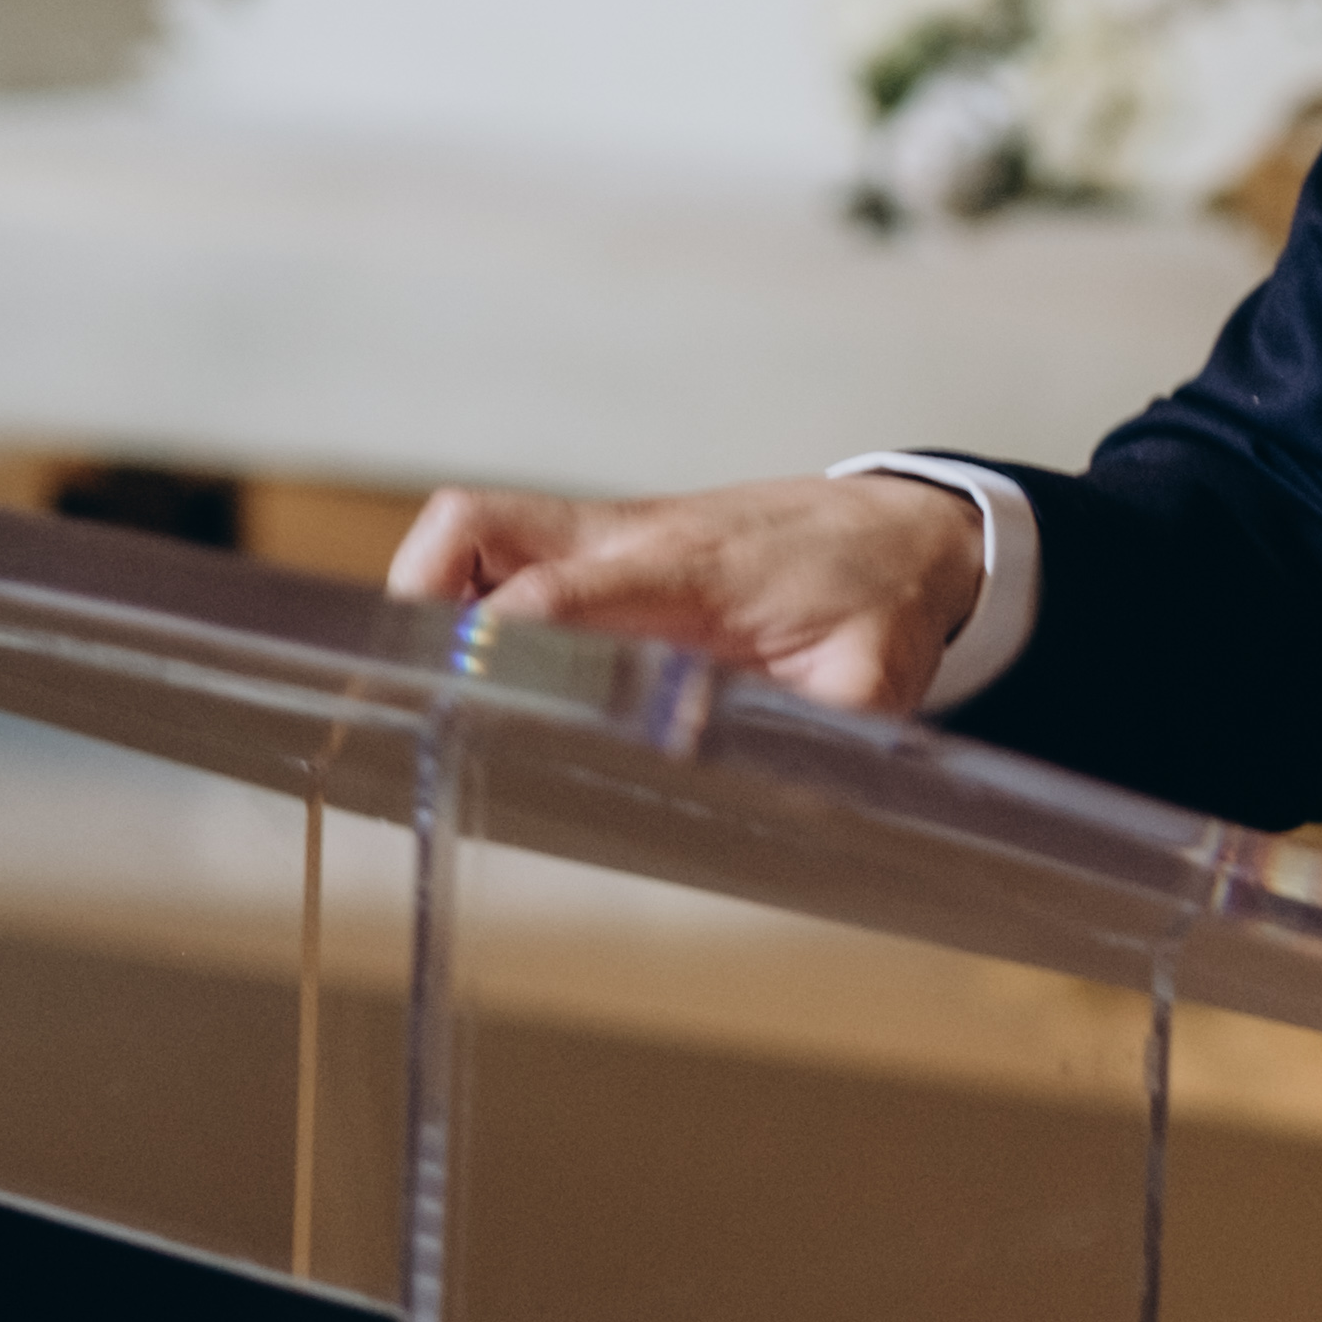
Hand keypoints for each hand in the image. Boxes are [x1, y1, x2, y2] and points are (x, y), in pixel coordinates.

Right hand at [385, 473, 985, 718]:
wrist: (906, 527)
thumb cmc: (881, 601)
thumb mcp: (873, 680)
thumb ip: (825, 731)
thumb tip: (782, 796)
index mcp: (693, 574)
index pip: (562, 594)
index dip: (495, 640)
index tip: (450, 698)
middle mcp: (632, 539)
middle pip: (474, 526)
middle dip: (417, 602)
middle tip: (416, 694)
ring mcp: (612, 530)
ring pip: (473, 524)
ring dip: (429, 593)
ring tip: (438, 683)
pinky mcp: (606, 537)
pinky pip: (503, 541)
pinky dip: (465, 589)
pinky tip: (486, 662)